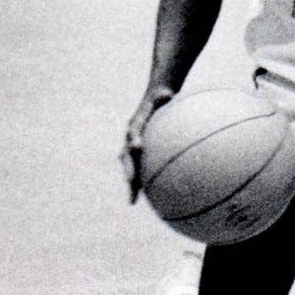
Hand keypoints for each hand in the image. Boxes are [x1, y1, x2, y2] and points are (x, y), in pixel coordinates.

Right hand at [122, 86, 174, 202]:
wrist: (151, 101)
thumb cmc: (160, 98)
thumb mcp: (162, 95)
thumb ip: (162, 97)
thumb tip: (167, 94)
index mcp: (136, 124)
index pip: (134, 132)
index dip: (134, 139)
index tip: (137, 147)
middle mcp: (130, 138)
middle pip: (127, 156)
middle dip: (129, 169)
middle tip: (131, 181)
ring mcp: (132, 147)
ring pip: (129, 167)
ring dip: (131, 182)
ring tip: (132, 200)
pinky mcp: (138, 155)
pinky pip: (139, 169)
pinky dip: (141, 183)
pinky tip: (146, 198)